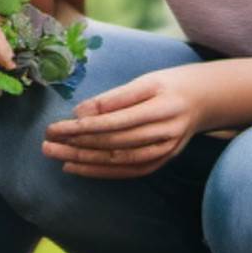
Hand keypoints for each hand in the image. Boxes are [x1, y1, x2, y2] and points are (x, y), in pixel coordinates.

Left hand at [43, 65, 213, 178]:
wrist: (204, 101)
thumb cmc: (168, 86)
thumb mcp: (144, 82)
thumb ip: (113, 98)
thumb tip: (80, 112)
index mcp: (162, 106)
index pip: (116, 120)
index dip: (85, 125)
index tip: (58, 125)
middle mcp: (165, 132)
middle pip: (114, 141)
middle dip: (77, 142)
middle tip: (47, 140)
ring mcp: (165, 150)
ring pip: (118, 159)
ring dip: (83, 158)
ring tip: (54, 153)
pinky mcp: (161, 161)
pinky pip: (127, 171)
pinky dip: (99, 171)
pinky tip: (74, 166)